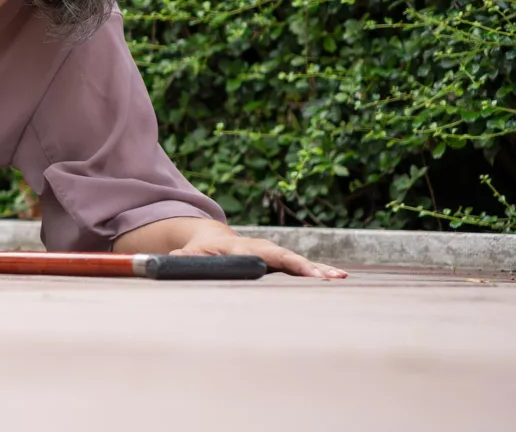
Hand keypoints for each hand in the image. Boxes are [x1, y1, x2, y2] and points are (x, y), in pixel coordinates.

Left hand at [173, 231, 347, 278]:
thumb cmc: (200, 250)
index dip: (280, 262)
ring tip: (340, 278)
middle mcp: (261, 248)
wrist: (211, 237)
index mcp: (241, 248)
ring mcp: (272, 254)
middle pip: (286, 257)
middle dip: (306, 267)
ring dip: (318, 270)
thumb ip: (185, 259)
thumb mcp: (189, 254)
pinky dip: (317, 272)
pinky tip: (338, 279)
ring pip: (297, 261)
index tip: (295, 269)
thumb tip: (176, 261)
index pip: (263, 255)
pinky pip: (300, 267)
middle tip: (328, 277)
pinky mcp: (279, 262)